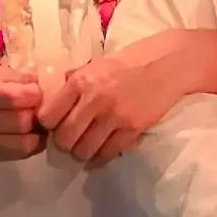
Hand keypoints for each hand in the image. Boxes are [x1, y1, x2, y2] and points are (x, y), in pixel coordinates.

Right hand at [0, 72, 45, 164]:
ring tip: (36, 123)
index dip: (34, 95)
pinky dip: (31, 146)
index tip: (35, 92)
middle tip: (38, 108)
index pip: (13, 97)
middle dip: (36, 114)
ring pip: (22, 143)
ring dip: (37, 133)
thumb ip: (12, 76)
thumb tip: (39, 81)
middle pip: (20, 122)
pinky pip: (17, 155)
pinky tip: (30, 136)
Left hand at [44, 29, 216, 163]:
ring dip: (82, 152)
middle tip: (69, 140)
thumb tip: (54, 94)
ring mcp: (114, 116)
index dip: (48, 125)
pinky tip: (102, 149)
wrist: (168, 64)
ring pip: (84, 150)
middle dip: (63, 144)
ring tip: (85, 146)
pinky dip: (102, 155)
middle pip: (64, 138)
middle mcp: (94, 100)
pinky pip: (108, 153)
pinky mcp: (132, 129)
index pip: (49, 115)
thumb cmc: (130, 61)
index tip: (54, 125)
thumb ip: (75, 79)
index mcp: (81, 81)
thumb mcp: (97, 63)